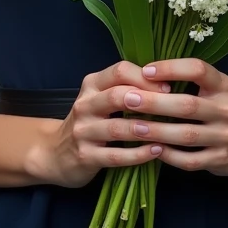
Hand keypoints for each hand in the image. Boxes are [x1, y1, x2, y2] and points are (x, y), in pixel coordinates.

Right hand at [35, 61, 171, 188]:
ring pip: (116, 128)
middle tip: (172, 107)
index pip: (119, 71)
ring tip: (169, 131)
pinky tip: (157, 151)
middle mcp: (85, 105)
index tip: (168, 87)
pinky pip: (115, 155)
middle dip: (147, 100)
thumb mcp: (101, 99)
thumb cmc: (90, 123)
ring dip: (145, 129)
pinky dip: (138, 154)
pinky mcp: (85, 156)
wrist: (55, 153)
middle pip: (116, 96)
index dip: (145, 77)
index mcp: (91, 85)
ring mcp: (83, 131)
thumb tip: (166, 81)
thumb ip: (125, 88)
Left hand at [108, 58, 227, 175]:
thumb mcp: (213, 88)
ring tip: (133, 126)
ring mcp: (225, 137)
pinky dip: (169, 155)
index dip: (171, 68)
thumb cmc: (219, 108)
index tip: (145, 70)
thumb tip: (143, 74)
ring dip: (158, 131)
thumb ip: (188, 81)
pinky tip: (152, 149)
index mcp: (223, 85)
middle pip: (188, 105)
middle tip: (128, 99)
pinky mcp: (220, 160)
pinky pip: (190, 160)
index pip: (198, 70)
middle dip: (155, 102)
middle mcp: (227, 109)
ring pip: (187, 135)